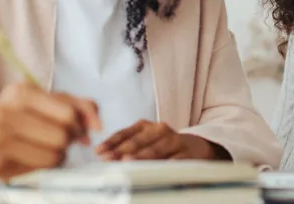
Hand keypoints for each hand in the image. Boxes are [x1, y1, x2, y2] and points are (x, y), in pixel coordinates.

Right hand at [0, 82, 101, 180]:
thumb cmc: (22, 115)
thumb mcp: (49, 101)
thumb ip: (79, 106)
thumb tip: (99, 126)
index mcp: (20, 91)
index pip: (69, 113)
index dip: (80, 125)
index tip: (78, 129)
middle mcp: (4, 112)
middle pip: (62, 136)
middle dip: (68, 141)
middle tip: (61, 140)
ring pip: (53, 155)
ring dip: (59, 155)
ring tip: (48, 149)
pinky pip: (38, 169)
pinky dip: (43, 166)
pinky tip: (33, 157)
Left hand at [95, 120, 226, 160]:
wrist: (195, 147)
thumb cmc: (162, 146)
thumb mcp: (144, 141)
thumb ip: (125, 146)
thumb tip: (102, 155)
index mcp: (145, 126)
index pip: (125, 134)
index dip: (111, 143)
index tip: (99, 152)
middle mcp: (160, 130)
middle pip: (138, 142)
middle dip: (122, 151)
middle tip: (110, 159)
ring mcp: (174, 141)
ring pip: (155, 150)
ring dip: (141, 157)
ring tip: (128, 162)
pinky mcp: (187, 153)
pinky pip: (176, 160)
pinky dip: (167, 164)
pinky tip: (158, 168)